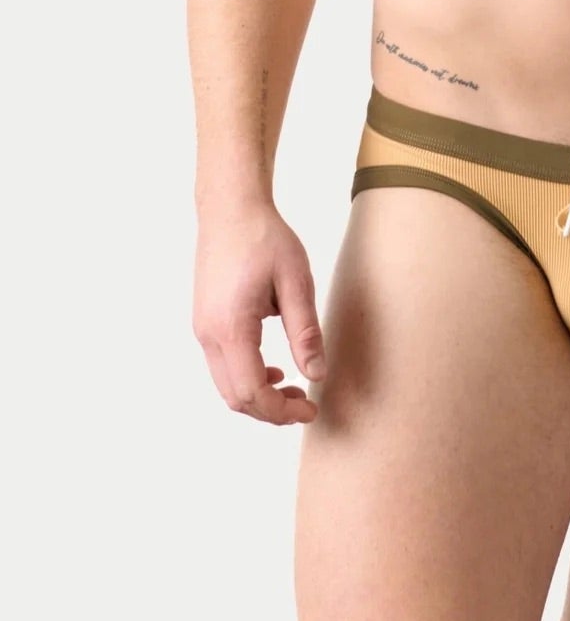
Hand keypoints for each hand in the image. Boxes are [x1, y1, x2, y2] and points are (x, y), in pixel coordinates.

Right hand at [193, 198, 326, 424]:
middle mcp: (209, 334)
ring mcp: (202, 329)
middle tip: (305, 404)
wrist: (231, 209)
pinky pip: (222, 366)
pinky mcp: (204, 322)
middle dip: (270, 410)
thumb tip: (316, 374)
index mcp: (231, 327)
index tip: (311, 409)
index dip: (282, 411)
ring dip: (258, 396)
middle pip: (235, 397)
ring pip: (226, 385)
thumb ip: (305, 332)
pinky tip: (273, 368)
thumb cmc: (264, 238)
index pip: (252, 391)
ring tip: (293, 389)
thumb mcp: (296, 282)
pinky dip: (246, 378)